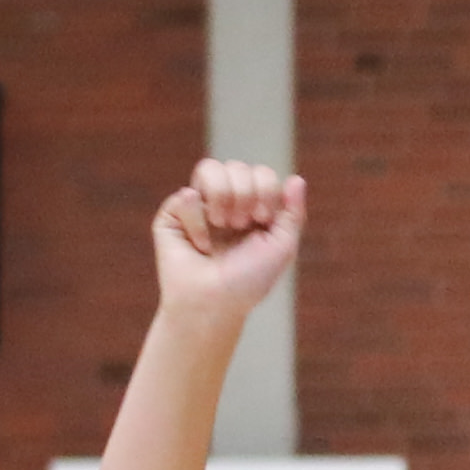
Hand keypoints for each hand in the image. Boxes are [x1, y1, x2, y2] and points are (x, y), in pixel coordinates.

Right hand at [151, 160, 304, 331]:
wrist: (215, 303)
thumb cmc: (249, 281)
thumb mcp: (282, 247)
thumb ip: (293, 213)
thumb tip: (297, 179)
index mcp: (252, 207)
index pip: (261, 173)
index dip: (265, 188)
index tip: (263, 218)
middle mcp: (225, 202)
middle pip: (237, 166)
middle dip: (244, 193)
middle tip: (242, 224)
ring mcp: (198, 206)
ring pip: (209, 168)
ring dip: (222, 196)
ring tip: (223, 224)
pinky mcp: (172, 214)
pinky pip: (187, 196)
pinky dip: (198, 223)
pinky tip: (200, 245)